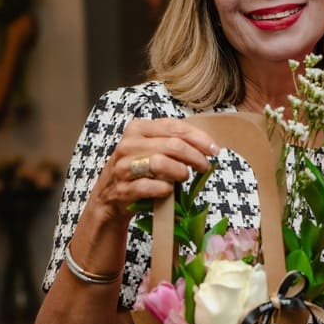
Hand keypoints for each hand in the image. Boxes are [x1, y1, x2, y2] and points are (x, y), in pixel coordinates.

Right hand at [87, 118, 219, 225]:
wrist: (110, 196)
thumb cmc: (140, 169)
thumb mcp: (154, 148)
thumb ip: (176, 142)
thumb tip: (209, 146)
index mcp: (138, 128)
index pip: (174, 127)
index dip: (199, 138)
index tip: (214, 150)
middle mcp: (128, 144)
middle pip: (172, 145)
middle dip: (195, 157)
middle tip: (204, 167)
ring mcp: (122, 167)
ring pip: (160, 163)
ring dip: (180, 172)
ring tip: (185, 177)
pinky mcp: (122, 189)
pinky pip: (150, 186)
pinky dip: (165, 189)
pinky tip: (169, 190)